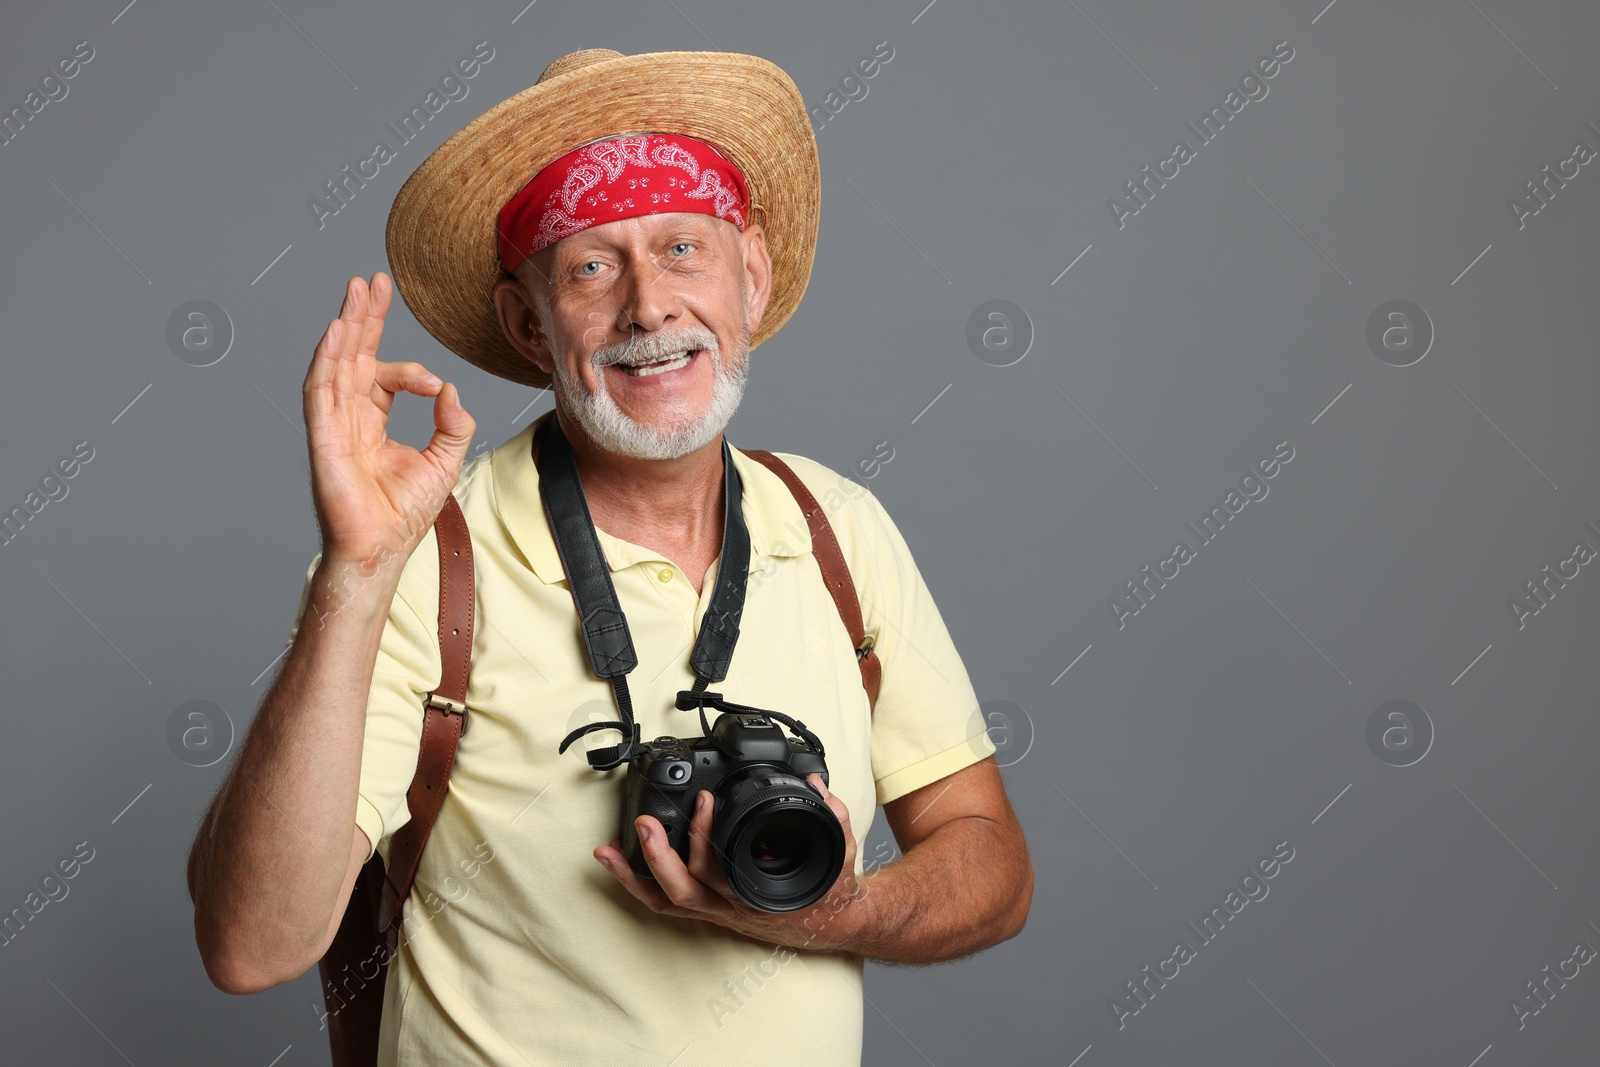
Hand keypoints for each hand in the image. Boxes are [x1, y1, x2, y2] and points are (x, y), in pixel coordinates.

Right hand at [302, 273, 475, 566]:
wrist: (382, 549)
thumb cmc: (404, 514)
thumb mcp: (444, 460)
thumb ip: (453, 422)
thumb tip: (452, 388)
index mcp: (372, 423)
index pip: (383, 376)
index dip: (410, 370)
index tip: (436, 384)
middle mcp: (348, 418)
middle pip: (352, 356)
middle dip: (363, 318)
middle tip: (372, 281)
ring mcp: (332, 426)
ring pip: (335, 364)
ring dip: (344, 327)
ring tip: (356, 291)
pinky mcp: (322, 439)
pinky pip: (319, 392)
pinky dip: (326, 360)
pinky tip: (335, 331)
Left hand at [594, 774, 868, 952]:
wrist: (829, 924)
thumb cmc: (828, 891)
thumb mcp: (838, 850)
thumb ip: (831, 814)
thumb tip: (815, 783)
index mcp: (759, 894)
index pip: (724, 869)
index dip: (706, 837)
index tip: (706, 800)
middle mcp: (732, 907)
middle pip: (683, 890)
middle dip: (657, 857)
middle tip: (642, 822)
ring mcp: (716, 911)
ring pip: (666, 901)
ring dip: (634, 877)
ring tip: (607, 851)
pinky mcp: (709, 909)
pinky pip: (667, 903)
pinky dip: (640, 886)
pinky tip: (620, 864)